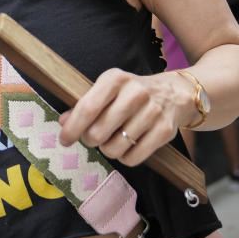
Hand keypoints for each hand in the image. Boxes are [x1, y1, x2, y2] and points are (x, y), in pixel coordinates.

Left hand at [58, 68, 191, 165]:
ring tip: (112, 140)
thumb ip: (85, 104)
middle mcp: (135, 94)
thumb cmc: (132, 93)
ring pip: (114, 148)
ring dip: (107, 150)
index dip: (72, 128)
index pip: (88, 108)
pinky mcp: (165, 131)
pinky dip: (124, 158)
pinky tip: (126, 147)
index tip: (64, 140)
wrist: (174, 93)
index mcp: (115, 79)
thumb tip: (64, 121)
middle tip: (92, 138)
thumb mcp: (108, 90)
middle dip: (89, 140)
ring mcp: (152, 112)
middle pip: (98, 132)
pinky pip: (133, 158)